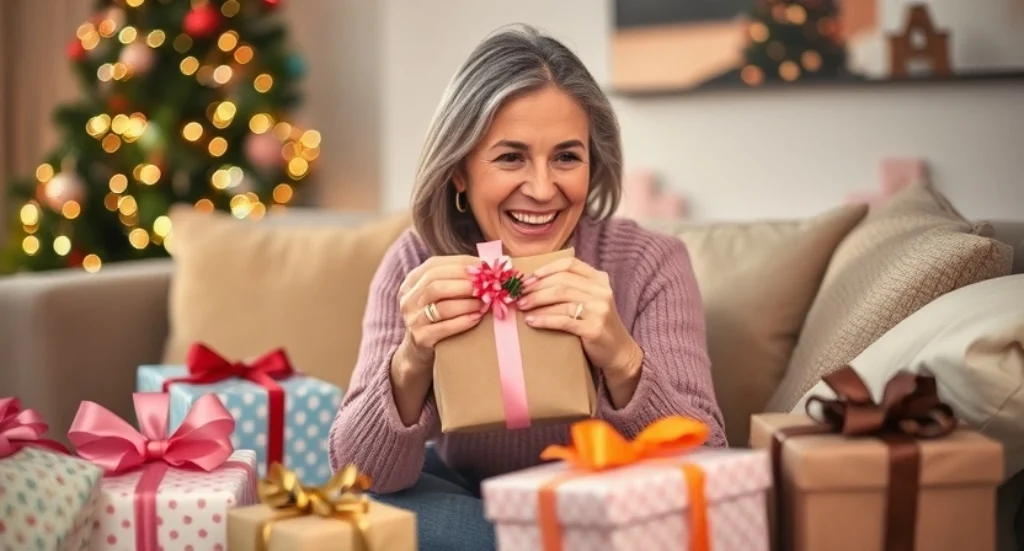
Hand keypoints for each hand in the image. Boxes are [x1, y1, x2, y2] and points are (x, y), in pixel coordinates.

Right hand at [396, 255, 484, 370]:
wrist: (419, 349)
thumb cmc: (437, 314)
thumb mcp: (439, 293)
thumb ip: (455, 277)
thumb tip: (486, 265)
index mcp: (412, 280)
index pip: (434, 265)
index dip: (461, 264)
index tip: (484, 267)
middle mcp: (409, 298)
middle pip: (435, 284)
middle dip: (465, 283)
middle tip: (487, 285)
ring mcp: (413, 319)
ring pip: (441, 306)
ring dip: (467, 303)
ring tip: (485, 302)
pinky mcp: (421, 337)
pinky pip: (444, 327)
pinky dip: (463, 321)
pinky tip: (477, 318)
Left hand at [516, 258, 640, 381]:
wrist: (618, 352)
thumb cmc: (597, 324)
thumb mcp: (591, 300)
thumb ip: (573, 288)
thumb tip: (533, 282)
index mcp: (599, 280)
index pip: (570, 265)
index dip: (547, 268)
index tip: (529, 277)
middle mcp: (601, 292)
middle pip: (562, 282)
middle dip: (536, 287)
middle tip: (519, 294)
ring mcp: (599, 310)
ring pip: (561, 298)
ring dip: (537, 302)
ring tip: (522, 307)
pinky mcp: (593, 328)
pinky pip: (563, 320)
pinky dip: (544, 319)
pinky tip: (531, 321)